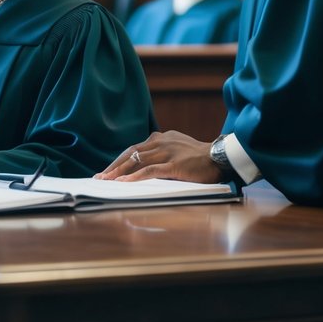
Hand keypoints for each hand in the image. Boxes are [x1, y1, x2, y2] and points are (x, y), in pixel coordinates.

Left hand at [95, 130, 223, 182]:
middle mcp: (161, 142)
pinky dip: (134, 177)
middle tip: (100, 176)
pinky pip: (149, 170)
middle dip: (114, 166)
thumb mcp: (178, 150)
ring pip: (136, 161)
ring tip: (106, 181)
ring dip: (119, 172)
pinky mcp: (173, 165)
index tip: (108, 170)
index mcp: (160, 138)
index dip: (119, 160)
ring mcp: (167, 153)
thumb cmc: (201, 157)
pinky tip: (123, 183)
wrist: (222, 157)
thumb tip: (144, 169)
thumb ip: (162, 155)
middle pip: (130, 153)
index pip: (134, 149)